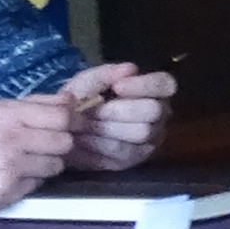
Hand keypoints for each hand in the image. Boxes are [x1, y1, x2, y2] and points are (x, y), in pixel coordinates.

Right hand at [0, 93, 80, 216]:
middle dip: (59, 143)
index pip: (61, 116)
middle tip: (42, 144)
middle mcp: (9, 139)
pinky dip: (32, 180)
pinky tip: (12, 175)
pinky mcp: (9, 192)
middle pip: (64, 141)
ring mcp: (10, 168)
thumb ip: (32, 104)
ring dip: (47, 163)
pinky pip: (39, 184)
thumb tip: (71, 100)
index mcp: (4, 114)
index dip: (72, 120)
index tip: (70, 124)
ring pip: (56, 165)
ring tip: (24, 160)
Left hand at [63, 62, 179, 172]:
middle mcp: (160, 116)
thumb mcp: (87, 82)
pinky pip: (123, 153)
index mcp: (153, 91)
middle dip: (119, 110)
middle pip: (153, 110)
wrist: (64, 129)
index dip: (144, 85)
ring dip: (107, 128)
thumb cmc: (82, 99)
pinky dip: (99, 145)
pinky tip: (83, 139)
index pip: (164, 84)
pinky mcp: (135, 160)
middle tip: (93, 111)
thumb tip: (130, 69)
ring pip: (140, 133)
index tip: (117, 87)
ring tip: (83, 125)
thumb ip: (105, 74)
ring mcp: (150, 140)